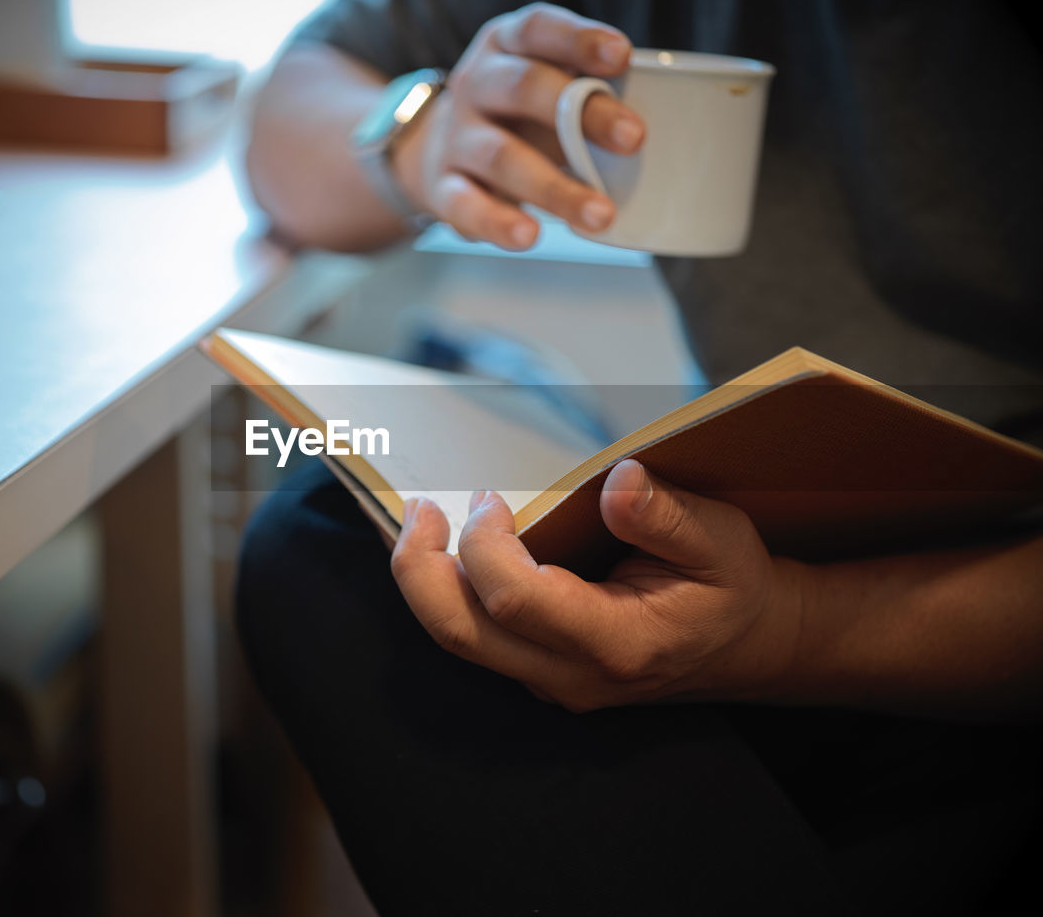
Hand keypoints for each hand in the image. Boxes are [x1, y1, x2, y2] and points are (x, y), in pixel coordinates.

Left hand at [390, 460, 806, 711]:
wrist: (746, 649)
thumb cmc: (730, 590)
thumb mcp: (723, 542)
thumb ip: (668, 517)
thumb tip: (620, 482)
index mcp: (616, 643)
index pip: (515, 601)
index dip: (485, 545)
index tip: (491, 499)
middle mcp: (571, 676)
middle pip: (459, 633)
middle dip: (418, 568)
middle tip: (420, 510)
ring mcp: (550, 682)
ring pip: (458, 639)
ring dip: (426, 580)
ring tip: (425, 521)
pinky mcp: (539, 672)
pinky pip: (475, 636)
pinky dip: (448, 591)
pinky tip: (451, 547)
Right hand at [391, 2, 644, 250]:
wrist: (436, 151)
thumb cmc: (518, 116)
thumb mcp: (547, 87)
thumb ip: (588, 95)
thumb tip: (664, 131)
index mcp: (505, 46)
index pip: (538, 30)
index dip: (578, 41)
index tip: (621, 56)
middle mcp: (476, 84)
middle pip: (524, 88)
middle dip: (582, 113)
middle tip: (634, 140)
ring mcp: (457, 137)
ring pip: (501, 157)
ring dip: (554, 187)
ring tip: (601, 215)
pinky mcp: (443, 186)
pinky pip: (466, 204)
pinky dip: (498, 223)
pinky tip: (529, 236)